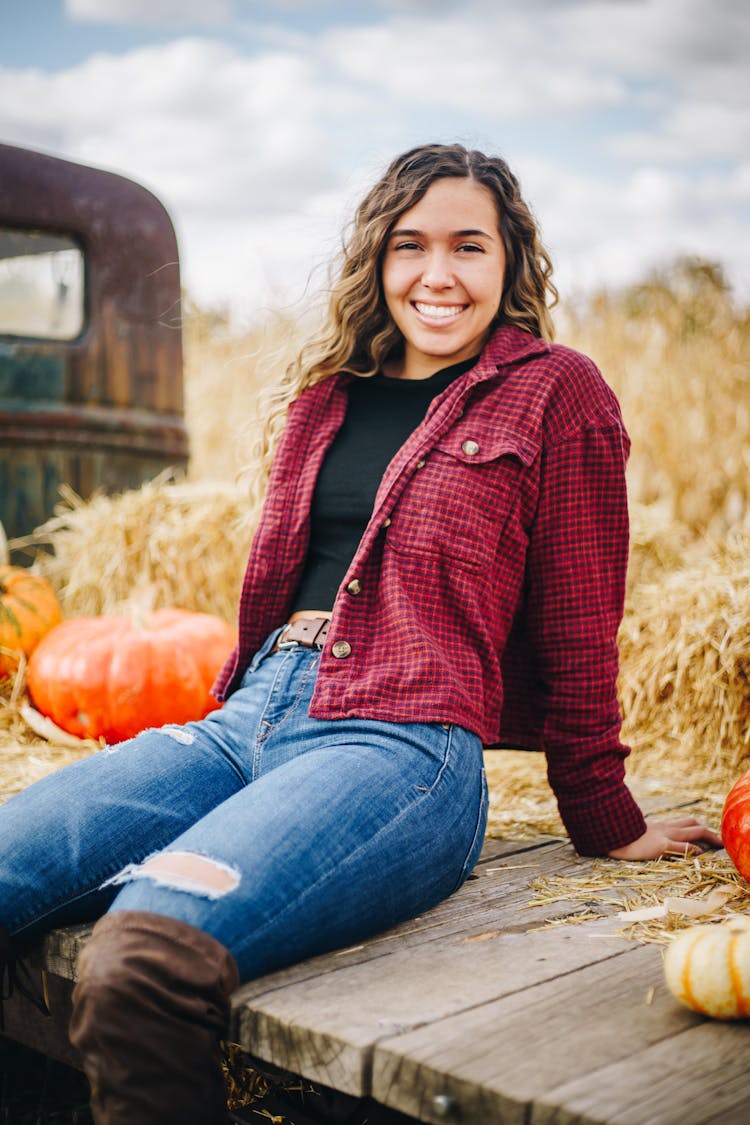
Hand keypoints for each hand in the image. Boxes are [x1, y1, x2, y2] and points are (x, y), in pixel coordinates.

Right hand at [608, 817, 722, 859]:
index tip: (704, 833)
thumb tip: (636, 837)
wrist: (607, 832)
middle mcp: (664, 827)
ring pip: (693, 831)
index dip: (696, 826)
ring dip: (709, 837)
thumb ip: (637, 832)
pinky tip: (700, 853)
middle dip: (708, 831)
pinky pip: (682, 846)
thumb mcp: (629, 832)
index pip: (683, 822)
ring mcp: (663, 835)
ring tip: (719, 844)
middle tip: (718, 840)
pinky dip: (693, 849)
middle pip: (692, 824)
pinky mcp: (660, 845)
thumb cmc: (615, 832)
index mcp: (658, 826)